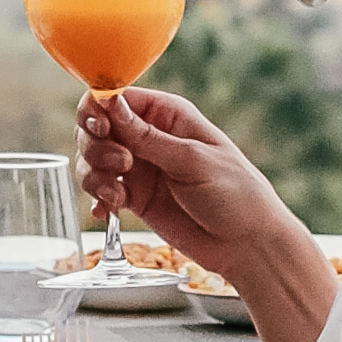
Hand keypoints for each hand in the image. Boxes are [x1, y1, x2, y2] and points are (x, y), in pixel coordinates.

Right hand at [76, 86, 297, 275]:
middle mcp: (149, 137)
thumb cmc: (235, 193)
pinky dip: (98, 199)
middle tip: (120, 166)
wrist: (247, 244)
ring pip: (93, 160)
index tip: (100, 130)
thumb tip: (110, 104)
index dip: (99, 111)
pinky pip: (101, 190)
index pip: (117, 98)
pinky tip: (107, 210)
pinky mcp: (135, 197)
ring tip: (116, 195)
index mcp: (168, 115)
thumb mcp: (192, 161)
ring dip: (94, 176)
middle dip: (96, 147)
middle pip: (97, 128)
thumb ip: (147, 137)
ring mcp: (140, 168)